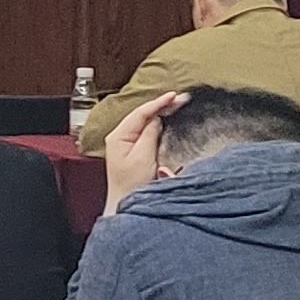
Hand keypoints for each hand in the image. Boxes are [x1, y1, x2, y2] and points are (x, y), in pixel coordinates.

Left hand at [99, 91, 183, 212]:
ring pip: (145, 122)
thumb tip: (156, 119)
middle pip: (142, 115)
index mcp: (118, 136)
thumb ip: (149, 135)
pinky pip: (147, 132)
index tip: (173, 96)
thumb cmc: (131, 185)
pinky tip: (167, 120)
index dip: (157, 103)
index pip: (140, 113)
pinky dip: (158, 124)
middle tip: (180, 99)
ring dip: (160, 113)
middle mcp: (120, 137)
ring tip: (176, 105)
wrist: (125, 203)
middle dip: (161, 106)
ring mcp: (126, 144)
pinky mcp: (133, 151)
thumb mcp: (142, 157)